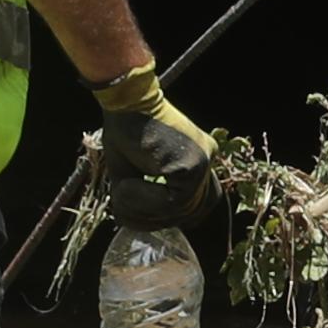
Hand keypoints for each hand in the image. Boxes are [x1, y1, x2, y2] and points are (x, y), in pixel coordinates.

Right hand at [87, 62, 220, 228]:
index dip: (172, 216)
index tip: (144, 213)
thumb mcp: (135, 172)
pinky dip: (146, 201)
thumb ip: (146, 199)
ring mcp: (203, 162)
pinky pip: (173, 202)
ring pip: (181, 211)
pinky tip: (126, 185)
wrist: (124, 102)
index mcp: (198, 157)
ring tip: (120, 191)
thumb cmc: (124, 131)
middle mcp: (207, 159)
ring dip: (145, 210)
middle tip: (126, 206)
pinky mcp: (193, 165)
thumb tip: (141, 226)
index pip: (199, 204)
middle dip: (158, 219)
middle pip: (193, 212)